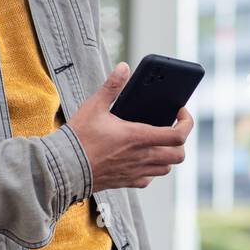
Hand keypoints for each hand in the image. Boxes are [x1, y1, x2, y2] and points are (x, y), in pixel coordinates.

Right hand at [66, 62, 193, 193]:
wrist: (63, 168)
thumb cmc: (78, 137)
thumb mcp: (94, 106)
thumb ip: (112, 86)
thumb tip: (123, 67)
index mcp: (138, 137)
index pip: (179, 135)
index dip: (187, 123)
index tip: (180, 113)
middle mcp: (142, 157)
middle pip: (179, 155)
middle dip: (180, 141)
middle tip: (171, 128)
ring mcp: (135, 172)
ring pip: (166, 168)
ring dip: (167, 155)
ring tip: (156, 141)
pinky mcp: (126, 182)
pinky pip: (148, 178)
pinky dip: (151, 169)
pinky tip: (139, 158)